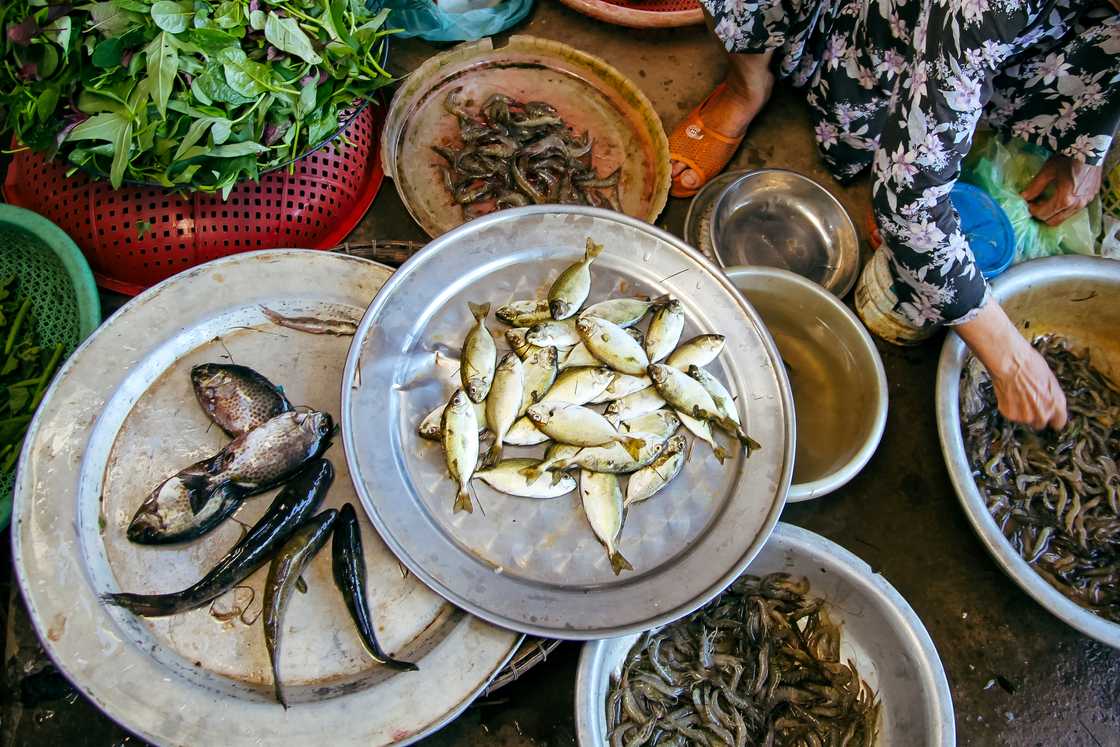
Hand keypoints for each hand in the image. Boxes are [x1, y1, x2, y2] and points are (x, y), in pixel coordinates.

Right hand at [955, 301, 1067, 430]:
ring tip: (1013, 391)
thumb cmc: (1022, 354)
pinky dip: (1006, 406)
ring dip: (1020, 409)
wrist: (1003, 354)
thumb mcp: (1043, 370)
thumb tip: (1050, 398)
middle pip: (1042, 421)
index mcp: (1054, 395)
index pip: (1061, 417)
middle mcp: (1042, 406)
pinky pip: (1010, 415)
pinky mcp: (1009, 411)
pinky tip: (1004, 391)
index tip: (1051, 414)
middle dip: (1036, 412)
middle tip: (1026, 398)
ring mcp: (1026, 410)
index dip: (1055, 415)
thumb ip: (1048, 388)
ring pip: (1025, 419)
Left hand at [1021, 154, 1101, 226]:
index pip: (1043, 214)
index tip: (1028, 203)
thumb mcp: (1048, 171)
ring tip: (1046, 202)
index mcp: (1064, 200)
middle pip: (1053, 221)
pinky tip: (1059, 199)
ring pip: (1064, 218)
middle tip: (1036, 205)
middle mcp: (1076, 205)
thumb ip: (1035, 186)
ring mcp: (1085, 203)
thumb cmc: (1067, 159)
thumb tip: (1023, 197)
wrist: (1090, 150)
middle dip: (1042, 215)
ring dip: (1053, 213)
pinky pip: (1074, 211)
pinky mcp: (1091, 199)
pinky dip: (1064, 209)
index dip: (1032, 210)